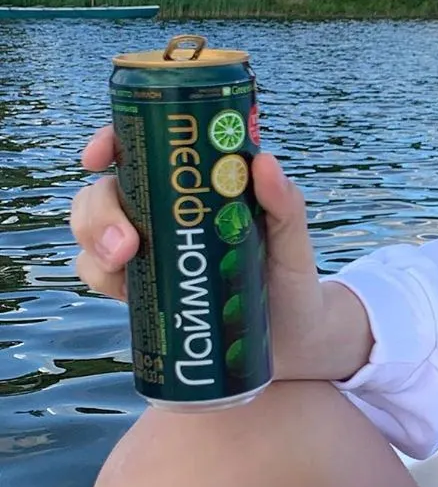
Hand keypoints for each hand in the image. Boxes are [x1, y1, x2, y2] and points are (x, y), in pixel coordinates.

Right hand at [70, 125, 372, 381]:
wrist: (293, 344)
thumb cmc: (294, 283)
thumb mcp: (294, 244)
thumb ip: (286, 206)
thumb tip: (264, 162)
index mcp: (199, 189)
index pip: (144, 150)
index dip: (112, 143)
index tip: (97, 157)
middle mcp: (166, 213)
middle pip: (107, 192)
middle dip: (100, 210)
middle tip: (126, 242)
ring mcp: (150, 251)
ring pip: (94, 231)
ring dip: (95, 242)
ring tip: (123, 262)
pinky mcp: (144, 289)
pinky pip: (101, 274)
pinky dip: (100, 277)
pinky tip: (122, 290)